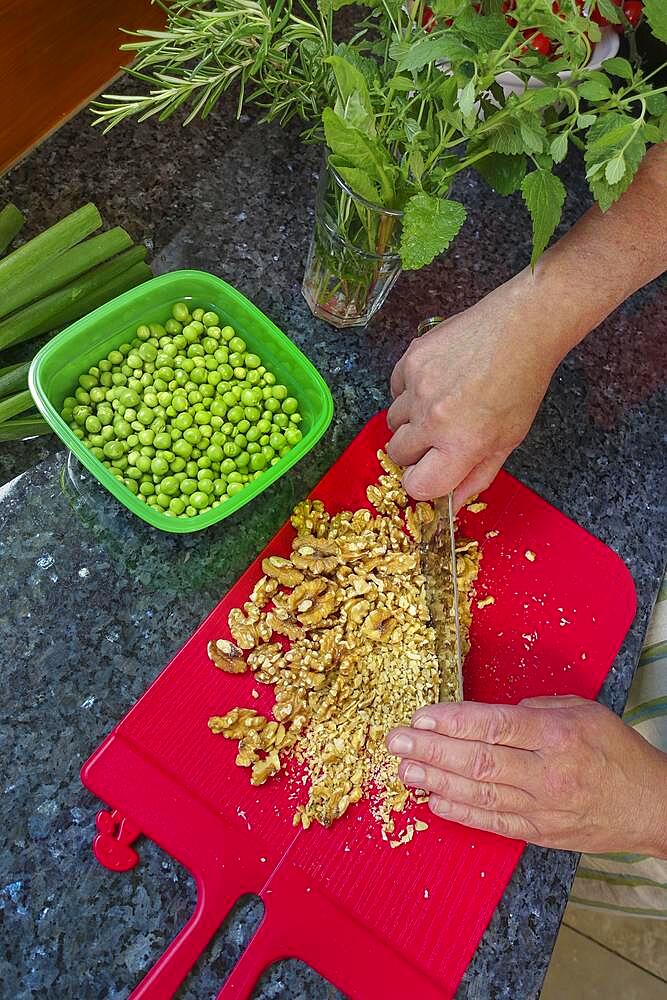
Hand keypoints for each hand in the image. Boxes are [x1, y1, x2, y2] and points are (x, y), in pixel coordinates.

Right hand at [386, 276, 562, 506]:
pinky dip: (407, 391)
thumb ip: (478, 476)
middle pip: (397, 454)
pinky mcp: (410, 360)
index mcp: (461, 445)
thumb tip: (453, 502)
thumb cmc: (522, 384)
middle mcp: (433, 419)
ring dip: (410, 420)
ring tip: (439, 404)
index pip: (416, 485)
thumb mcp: (509, 440)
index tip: (431, 472)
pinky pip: (393, 389)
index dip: (422, 483)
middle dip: (414, 451)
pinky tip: (435, 382)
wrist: (521, 327)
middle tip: (438, 436)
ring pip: (391, 421)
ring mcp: (418, 388)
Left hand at [386, 696, 666, 854]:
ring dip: (435, 781)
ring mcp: (542, 808)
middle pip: (478, 761)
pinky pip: (491, 823)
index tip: (421, 715)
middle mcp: (546, 773)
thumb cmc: (616, 751)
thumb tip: (488, 716)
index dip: (452, 721)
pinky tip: (432, 800)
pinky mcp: (539, 833)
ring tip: (404, 769)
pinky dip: (459, 812)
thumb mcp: (582, 710)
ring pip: (479, 794)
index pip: (494, 726)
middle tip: (397, 741)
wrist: (651, 805)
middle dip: (431, 750)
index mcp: (557, 735)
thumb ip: (534, 709)